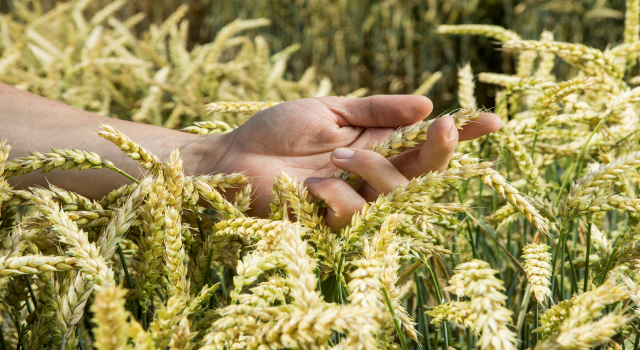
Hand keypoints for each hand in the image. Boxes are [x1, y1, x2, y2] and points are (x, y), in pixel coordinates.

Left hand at [208, 95, 500, 226]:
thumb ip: (376, 110)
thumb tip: (427, 103)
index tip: (492, 121)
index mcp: (375, 144)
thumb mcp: (330, 110)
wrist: (234, 159)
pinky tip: (313, 185)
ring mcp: (355, 200)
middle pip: (424, 170)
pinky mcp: (332, 223)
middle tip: (444, 125)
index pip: (425, 141)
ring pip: (395, 192)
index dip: (460, 134)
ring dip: (372, 168)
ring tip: (336, 154)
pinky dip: (338, 194)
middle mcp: (372, 174)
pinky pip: (355, 214)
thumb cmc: (277, 132)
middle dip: (441, 149)